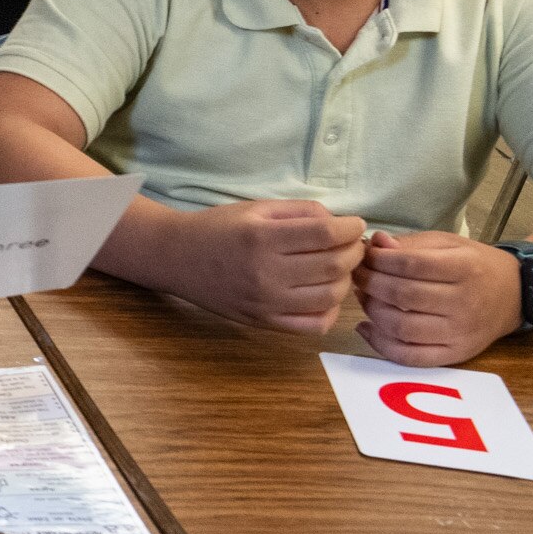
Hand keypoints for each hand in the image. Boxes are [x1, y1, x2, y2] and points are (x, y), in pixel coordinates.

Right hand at [172, 200, 365, 332]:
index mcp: (262, 237)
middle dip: (354, 252)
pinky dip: (331, 311)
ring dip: (346, 280)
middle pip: (333, 265)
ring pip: (330, 296)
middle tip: (353, 244)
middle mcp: (265, 272)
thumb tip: (340, 224)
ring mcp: (265, 302)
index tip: (356, 224)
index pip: (325, 233)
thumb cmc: (218, 228)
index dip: (350, 227)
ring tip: (339, 268)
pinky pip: (314, 325)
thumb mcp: (256, 208)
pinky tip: (325, 294)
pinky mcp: (264, 322)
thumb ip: (300, 211)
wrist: (176, 257)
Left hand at [356, 230, 523, 365]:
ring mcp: (460, 333)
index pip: (411, 264)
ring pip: (402, 327)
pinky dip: (381, 345)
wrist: (516, 295)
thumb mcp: (449, 244)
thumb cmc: (475, 265)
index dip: (379, 260)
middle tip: (358, 274)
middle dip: (370, 283)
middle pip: (403, 296)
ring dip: (372, 311)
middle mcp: (465, 303)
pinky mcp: (455, 355)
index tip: (365, 255)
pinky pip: (410, 357)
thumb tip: (375, 243)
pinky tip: (366, 327)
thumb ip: (411, 244)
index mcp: (465, 268)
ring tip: (363, 296)